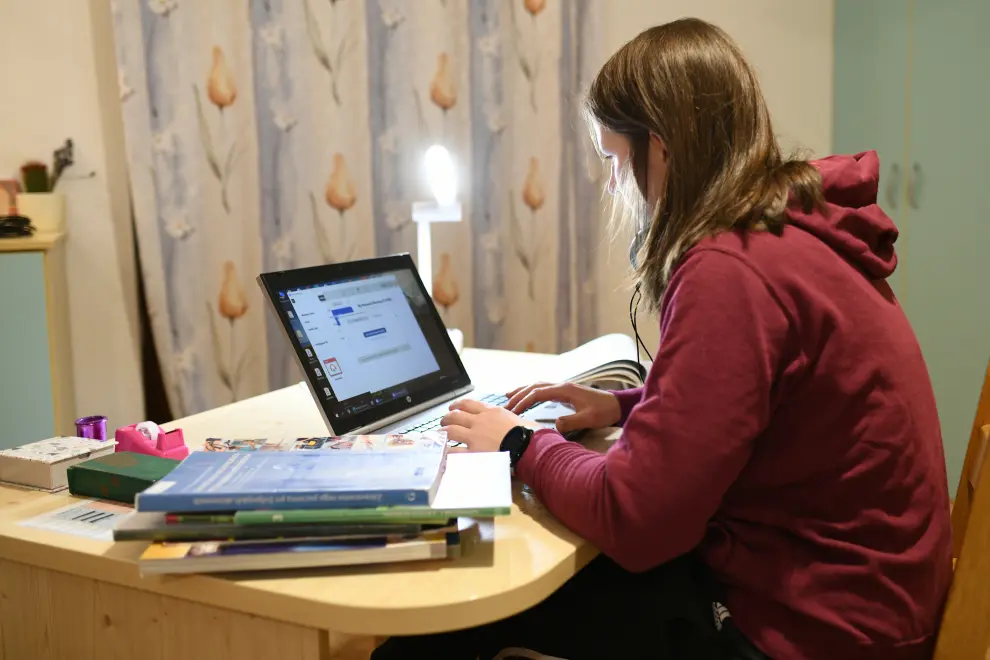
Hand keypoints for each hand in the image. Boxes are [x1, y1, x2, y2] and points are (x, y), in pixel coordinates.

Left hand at [441, 399, 539, 452]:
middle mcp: (480, 422)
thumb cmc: (530, 434)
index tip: (453, 407)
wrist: (529, 446)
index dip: (458, 405)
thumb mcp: (519, 419)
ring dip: (443, 432)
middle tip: (444, 422)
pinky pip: (453, 451)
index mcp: (491, 412)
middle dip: (447, 418)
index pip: (469, 404)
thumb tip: (515, 424)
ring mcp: (474, 437)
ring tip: (440, 436)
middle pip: (455, 415)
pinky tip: (443, 454)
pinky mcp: (473, 452)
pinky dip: (446, 452)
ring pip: (450, 430)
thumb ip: (509, 420)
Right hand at [506, 381, 620, 433]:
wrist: (615, 405)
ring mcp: (563, 387)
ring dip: (523, 391)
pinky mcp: (565, 392)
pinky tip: (527, 397)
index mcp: (565, 390)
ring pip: (538, 385)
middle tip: (505, 406)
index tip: (513, 410)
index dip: (524, 401)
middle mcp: (561, 385)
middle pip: (534, 386)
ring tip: (508, 397)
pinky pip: (544, 389)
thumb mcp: (589, 419)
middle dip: (518, 395)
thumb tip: (555, 425)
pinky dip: (532, 392)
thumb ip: (572, 422)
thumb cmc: (603, 411)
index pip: (538, 393)